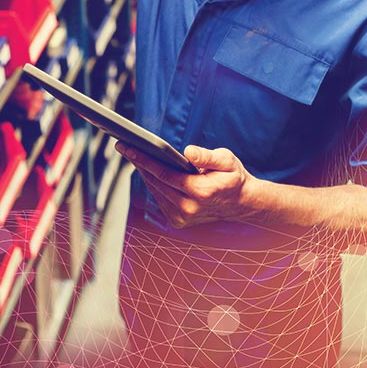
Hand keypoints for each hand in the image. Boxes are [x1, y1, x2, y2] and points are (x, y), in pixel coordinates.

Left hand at [117, 142, 257, 228]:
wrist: (240, 203)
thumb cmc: (233, 178)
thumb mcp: (227, 160)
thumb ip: (207, 156)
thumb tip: (188, 152)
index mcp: (201, 193)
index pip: (165, 175)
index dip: (144, 160)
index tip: (128, 148)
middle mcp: (189, 208)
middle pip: (155, 182)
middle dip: (139, 163)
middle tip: (125, 146)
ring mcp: (182, 217)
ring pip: (155, 191)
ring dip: (144, 173)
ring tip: (134, 154)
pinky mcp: (177, 221)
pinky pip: (159, 198)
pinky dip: (153, 184)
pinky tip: (148, 170)